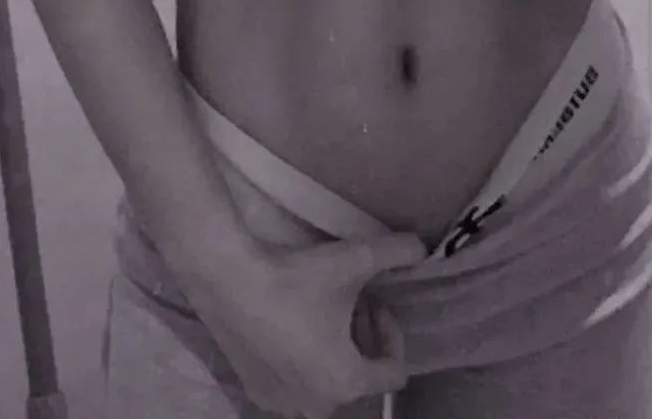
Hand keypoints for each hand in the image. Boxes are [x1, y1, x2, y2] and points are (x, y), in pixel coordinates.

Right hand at [176, 231, 426, 418]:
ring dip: (333, 348)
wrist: (228, 281)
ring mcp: (282, 403)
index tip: (376, 300)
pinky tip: (290, 322)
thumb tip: (422, 247)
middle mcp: (318, 404)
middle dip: (362, 337)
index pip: (394, 371)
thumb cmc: (297, 279)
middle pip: (359, 375)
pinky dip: (301, 358)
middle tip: (351, 298)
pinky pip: (294, 381)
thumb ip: (397, 253)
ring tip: (321, 308)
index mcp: (347, 383)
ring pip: (326, 379)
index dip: (392, 333)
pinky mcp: (255, 391)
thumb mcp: (355, 260)